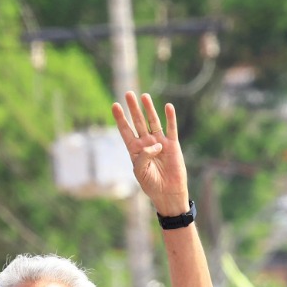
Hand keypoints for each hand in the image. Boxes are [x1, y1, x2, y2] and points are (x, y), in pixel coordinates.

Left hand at [111, 91, 189, 215]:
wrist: (168, 193)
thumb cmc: (151, 185)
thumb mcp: (141, 172)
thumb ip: (143, 157)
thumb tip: (155, 144)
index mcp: (135, 150)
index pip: (126, 130)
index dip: (120, 119)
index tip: (114, 105)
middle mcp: (146, 143)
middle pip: (138, 122)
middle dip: (133, 108)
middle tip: (128, 94)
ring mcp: (159, 142)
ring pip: (153, 122)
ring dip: (149, 109)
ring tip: (144, 96)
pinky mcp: (172, 145)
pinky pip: (171, 128)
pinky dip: (170, 118)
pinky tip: (167, 107)